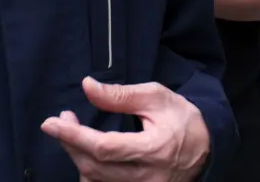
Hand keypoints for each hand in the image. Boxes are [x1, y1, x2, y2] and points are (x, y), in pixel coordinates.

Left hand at [41, 77, 209, 181]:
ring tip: (71, 133)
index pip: (105, 147)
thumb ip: (120, 95)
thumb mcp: (156, 97)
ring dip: (76, 157)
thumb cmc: (182, 118)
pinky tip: (86, 154)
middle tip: (61, 120)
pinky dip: (90, 172)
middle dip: (70, 143)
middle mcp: (147, 177)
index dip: (74, 136)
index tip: (51, 123)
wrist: (207, 148)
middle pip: (95, 167)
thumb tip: (87, 86)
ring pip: (96, 181)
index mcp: (153, 149)